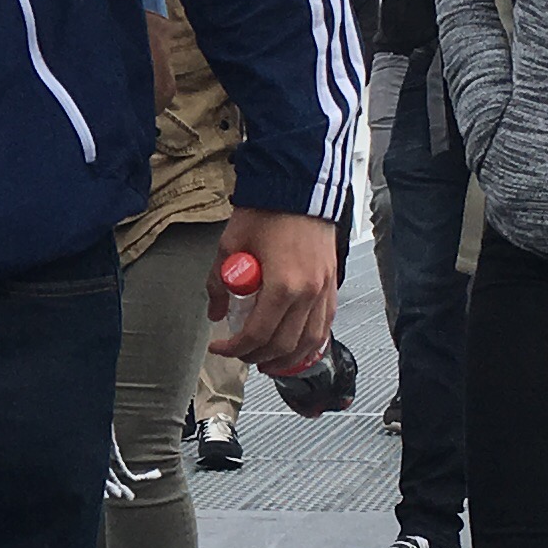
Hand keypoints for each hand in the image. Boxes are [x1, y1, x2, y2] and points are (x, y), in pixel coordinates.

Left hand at [208, 207, 338, 372]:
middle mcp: (308, 293)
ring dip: (286, 358)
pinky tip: (296, 347)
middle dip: (257, 356)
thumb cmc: (266, 211)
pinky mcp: (332, 284)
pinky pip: (325, 325)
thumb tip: (216, 312)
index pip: (258, 334)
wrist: (297, 187)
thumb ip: (220, 284)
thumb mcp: (231, 246)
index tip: (220, 347)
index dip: (235, 348)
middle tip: (239, 354)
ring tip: (267, 361)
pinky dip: (310, 342)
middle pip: (283, 344)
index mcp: (283, 285)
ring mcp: (324, 290)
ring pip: (309, 341)